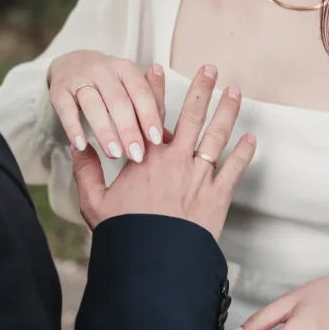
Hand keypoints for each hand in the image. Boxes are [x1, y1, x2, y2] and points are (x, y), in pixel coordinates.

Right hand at [48, 51, 165, 163]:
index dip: (149, 116)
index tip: (156, 140)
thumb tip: (166, 132)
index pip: (141, 92)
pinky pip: (66, 110)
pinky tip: (81, 146)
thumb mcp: (131, 87)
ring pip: (93, 105)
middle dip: (128, 129)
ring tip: (114, 154)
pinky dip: (73, 128)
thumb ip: (150, 104)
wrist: (71, 64)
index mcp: (126, 68)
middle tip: (136, 155)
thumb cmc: (109, 84)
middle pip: (118, 100)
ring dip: (104, 131)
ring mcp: (79, 78)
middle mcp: (103, 70)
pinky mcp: (58, 90)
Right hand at [71, 65, 255, 238]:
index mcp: (145, 157)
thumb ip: (85, 171)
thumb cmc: (123, 233)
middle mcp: (175, 160)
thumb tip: (77, 146)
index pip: (150, 114)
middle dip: (202, 88)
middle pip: (192, 116)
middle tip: (211, 67)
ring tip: (235, 90)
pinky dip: (244, 152)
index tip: (158, 67)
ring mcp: (199, 176)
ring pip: (217, 135)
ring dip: (227, 111)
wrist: (152, 262)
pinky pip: (234, 168)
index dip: (154, 88)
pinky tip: (251, 138)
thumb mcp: (93, 201)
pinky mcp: (217, 195)